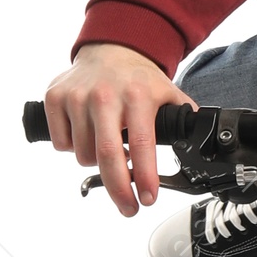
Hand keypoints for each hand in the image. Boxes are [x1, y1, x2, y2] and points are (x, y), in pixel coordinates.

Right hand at [43, 42, 195, 217]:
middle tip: (129, 207)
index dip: (145, 177)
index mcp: (137, 96)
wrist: (110, 49)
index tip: (148, 199)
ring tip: (108, 145)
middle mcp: (105, 95)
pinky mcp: (55, 98)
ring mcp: (77, 96)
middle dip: (119, 190)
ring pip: (83, 155)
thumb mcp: (167, 93)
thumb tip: (201, 144)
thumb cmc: (138, 79)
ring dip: (96, 162)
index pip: (142, 144)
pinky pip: (61, 143)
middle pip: (107, 156)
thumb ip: (184, 119)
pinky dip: (73, 147)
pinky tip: (86, 133)